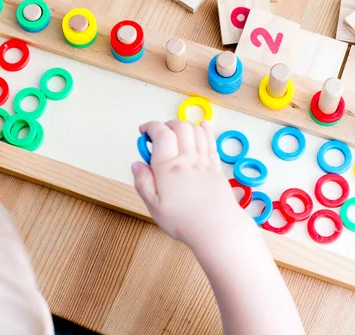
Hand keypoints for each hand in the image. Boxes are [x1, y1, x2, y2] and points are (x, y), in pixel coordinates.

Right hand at [132, 120, 251, 247]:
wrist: (217, 229)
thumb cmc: (184, 221)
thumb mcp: (154, 206)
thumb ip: (143, 182)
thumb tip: (137, 165)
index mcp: (169, 167)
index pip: (161, 133)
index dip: (150, 127)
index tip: (143, 132)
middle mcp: (187, 159)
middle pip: (179, 126)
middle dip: (166, 124)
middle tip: (158, 135)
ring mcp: (204, 161)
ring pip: (195, 130)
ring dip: (183, 126)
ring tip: (175, 134)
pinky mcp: (216, 167)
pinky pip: (211, 141)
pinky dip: (205, 130)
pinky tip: (202, 125)